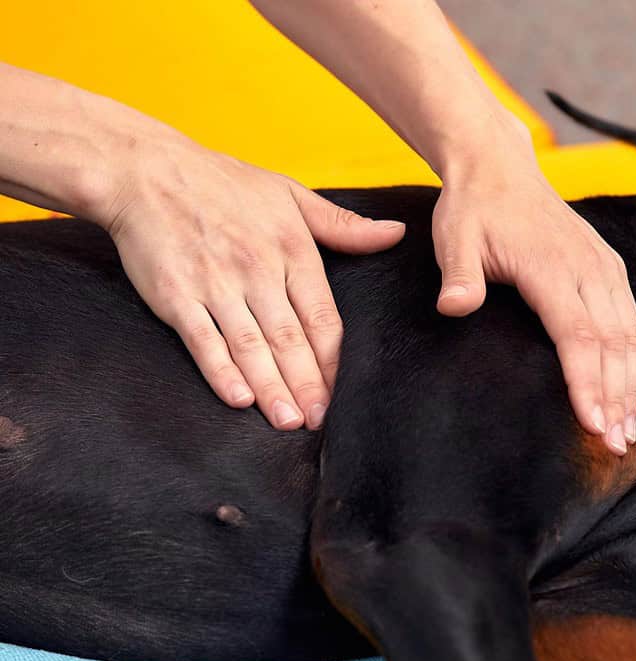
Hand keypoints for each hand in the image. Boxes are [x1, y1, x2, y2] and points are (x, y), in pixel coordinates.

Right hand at [92, 134, 404, 429]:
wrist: (147, 171)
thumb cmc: (222, 183)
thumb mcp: (290, 194)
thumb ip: (343, 225)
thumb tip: (396, 233)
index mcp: (291, 250)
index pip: (322, 317)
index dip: (333, 360)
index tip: (340, 393)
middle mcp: (258, 271)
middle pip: (290, 339)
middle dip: (307, 384)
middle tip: (318, 421)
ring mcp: (215, 284)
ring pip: (251, 345)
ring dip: (271, 387)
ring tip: (287, 422)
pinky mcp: (175, 295)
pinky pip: (202, 339)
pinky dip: (220, 370)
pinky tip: (238, 398)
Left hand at [432, 132, 635, 454]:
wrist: (499, 168)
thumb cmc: (473, 209)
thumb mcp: (454, 237)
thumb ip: (459, 276)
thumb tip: (454, 308)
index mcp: (552, 266)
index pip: (577, 333)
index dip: (587, 381)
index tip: (591, 423)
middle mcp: (587, 268)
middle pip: (612, 342)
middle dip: (616, 397)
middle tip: (613, 445)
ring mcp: (603, 267)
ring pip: (629, 335)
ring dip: (630, 385)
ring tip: (625, 432)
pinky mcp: (609, 269)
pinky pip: (631, 321)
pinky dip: (633, 361)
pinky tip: (629, 392)